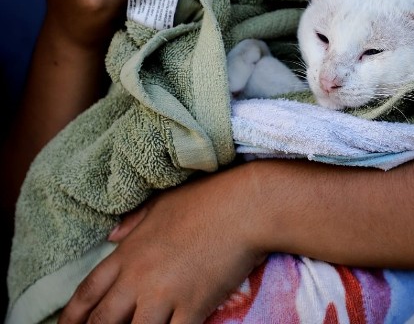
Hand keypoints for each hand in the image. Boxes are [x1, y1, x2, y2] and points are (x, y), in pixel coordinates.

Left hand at [59, 170, 267, 322]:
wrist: (245, 206)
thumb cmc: (207, 198)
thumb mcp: (162, 203)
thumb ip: (133, 221)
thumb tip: (111, 235)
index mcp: (128, 251)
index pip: (86, 293)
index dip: (71, 318)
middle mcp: (138, 278)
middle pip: (101, 322)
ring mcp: (164, 295)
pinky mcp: (192, 307)